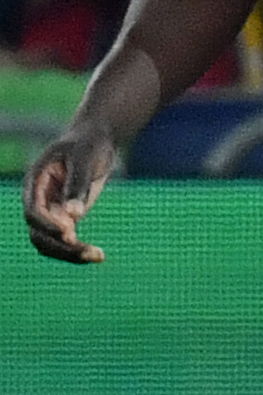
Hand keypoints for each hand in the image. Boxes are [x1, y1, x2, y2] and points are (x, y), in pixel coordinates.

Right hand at [23, 124, 117, 263]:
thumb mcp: (84, 157)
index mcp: (35, 183)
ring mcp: (51, 211)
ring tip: (98, 256)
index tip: (69, 229)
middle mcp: (39, 201)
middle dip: (61, 247)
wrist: (94, 139)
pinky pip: (66, 241)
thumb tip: (74, 216)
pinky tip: (98, 255)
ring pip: (50, 242)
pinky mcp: (66, 218)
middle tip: (89, 253)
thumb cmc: (88, 143)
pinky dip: (79, 249)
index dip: (47, 223)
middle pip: (38, 234)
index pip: (32, 211)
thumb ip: (78, 184)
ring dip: (70, 253)